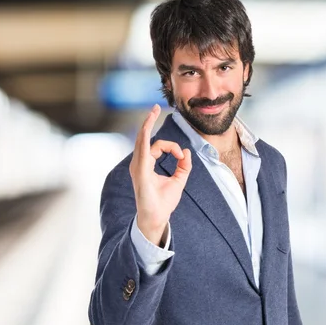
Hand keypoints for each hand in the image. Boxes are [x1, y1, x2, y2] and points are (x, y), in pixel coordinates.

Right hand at [129, 104, 191, 245]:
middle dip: (148, 121)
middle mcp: (139, 163)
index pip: (157, 147)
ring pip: (143, 139)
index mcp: (146, 165)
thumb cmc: (163, 202)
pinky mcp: (140, 169)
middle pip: (145, 138)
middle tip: (154, 107)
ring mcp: (137, 166)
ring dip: (147, 123)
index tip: (182, 157)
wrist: (157, 217)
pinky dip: (145, 134)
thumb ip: (184, 166)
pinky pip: (142, 147)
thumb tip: (187, 152)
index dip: (172, 147)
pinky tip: (148, 122)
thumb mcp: (179, 181)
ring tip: (153, 110)